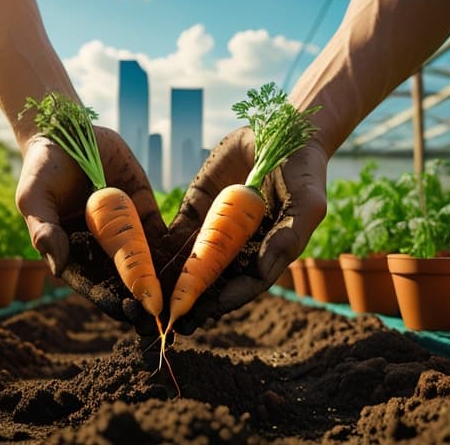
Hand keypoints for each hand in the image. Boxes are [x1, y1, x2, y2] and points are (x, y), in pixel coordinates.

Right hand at [15, 126, 165, 333]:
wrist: (66, 130)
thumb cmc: (42, 168)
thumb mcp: (34, 198)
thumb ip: (44, 230)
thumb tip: (56, 268)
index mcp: (74, 253)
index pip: (91, 283)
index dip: (106, 298)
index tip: (123, 310)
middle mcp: (101, 248)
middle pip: (124, 279)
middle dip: (142, 297)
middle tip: (160, 314)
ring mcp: (125, 230)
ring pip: (148, 261)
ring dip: (165, 282)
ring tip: (182, 298)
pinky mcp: (144, 211)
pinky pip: (164, 232)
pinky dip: (180, 247)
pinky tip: (197, 262)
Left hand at [162, 126, 327, 333]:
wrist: (283, 129)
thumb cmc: (304, 169)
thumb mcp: (307, 203)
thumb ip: (289, 238)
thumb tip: (263, 273)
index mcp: (268, 252)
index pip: (246, 283)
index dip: (228, 299)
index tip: (209, 311)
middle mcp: (241, 247)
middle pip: (216, 281)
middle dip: (195, 300)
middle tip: (173, 319)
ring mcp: (217, 229)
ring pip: (192, 264)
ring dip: (173, 284)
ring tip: (153, 301)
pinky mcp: (197, 210)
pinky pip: (176, 234)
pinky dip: (160, 251)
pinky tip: (143, 264)